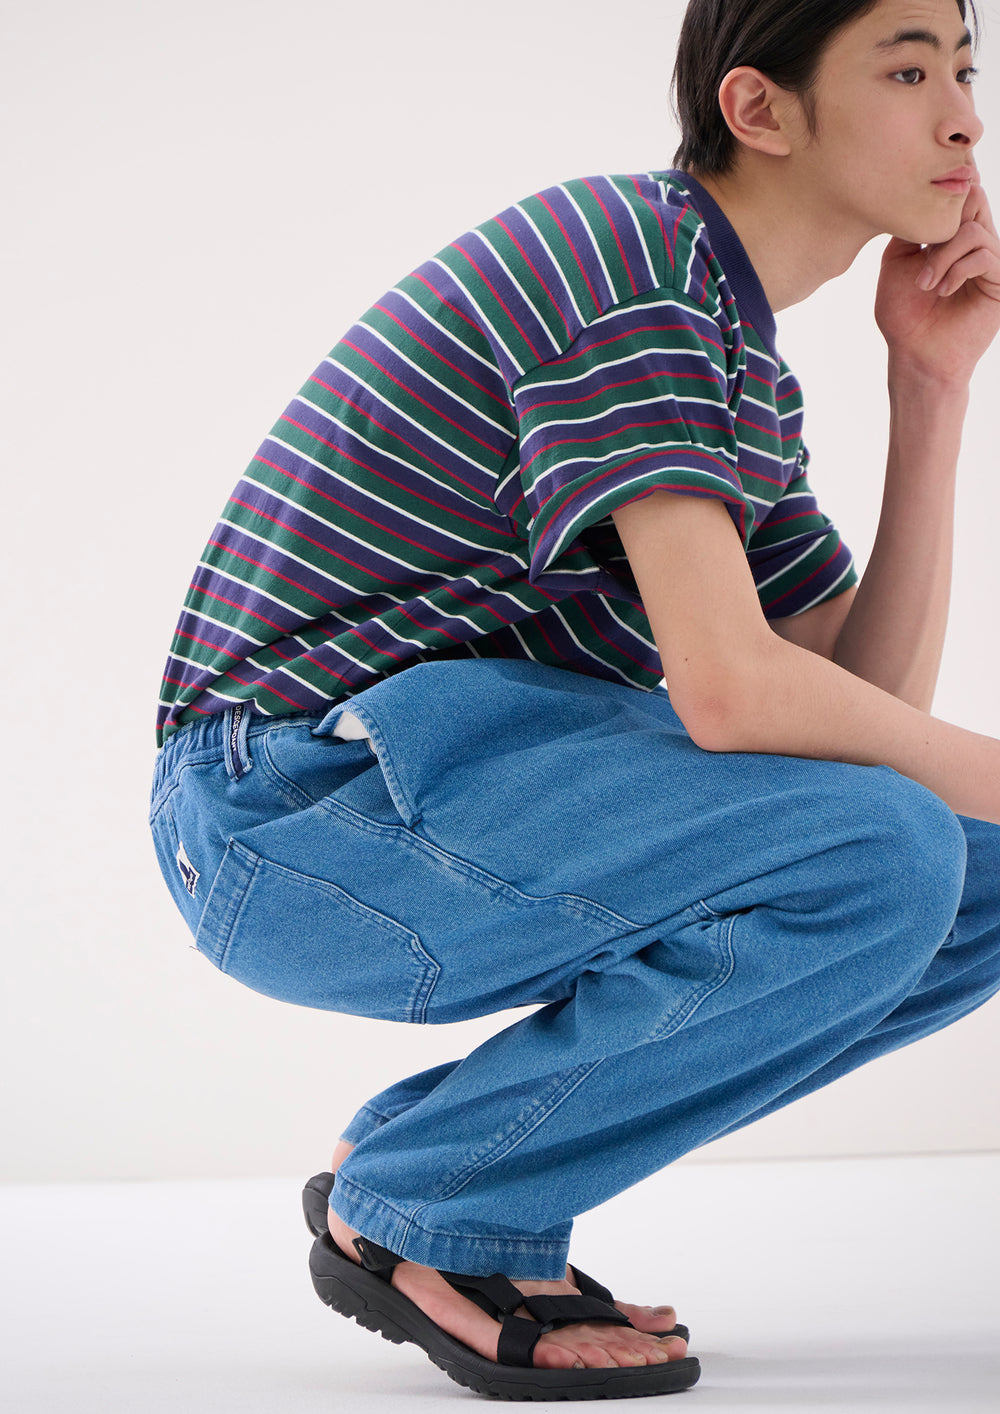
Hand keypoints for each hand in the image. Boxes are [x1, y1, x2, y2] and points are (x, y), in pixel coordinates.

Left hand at [875, 180, 999, 384]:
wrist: (915, 354)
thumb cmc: (903, 315)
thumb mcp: (896, 263)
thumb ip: (908, 228)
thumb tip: (917, 197)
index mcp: (953, 236)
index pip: (961, 196)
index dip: (948, 189)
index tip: (924, 190)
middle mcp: (976, 244)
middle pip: (975, 199)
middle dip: (944, 218)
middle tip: (922, 247)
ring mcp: (990, 261)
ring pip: (974, 230)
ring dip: (942, 256)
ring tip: (925, 283)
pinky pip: (985, 255)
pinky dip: (958, 269)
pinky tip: (941, 290)